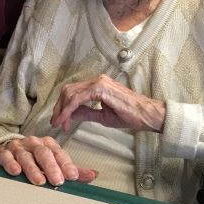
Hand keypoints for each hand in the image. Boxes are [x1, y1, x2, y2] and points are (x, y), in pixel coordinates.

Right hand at [0, 136, 96, 186]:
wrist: (6, 149)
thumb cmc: (33, 157)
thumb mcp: (53, 161)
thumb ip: (71, 168)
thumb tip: (93, 175)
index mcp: (47, 144)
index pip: (58, 153)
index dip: (66, 164)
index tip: (73, 177)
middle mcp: (33, 144)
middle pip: (43, 153)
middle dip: (51, 167)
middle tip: (58, 181)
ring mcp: (18, 148)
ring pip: (25, 156)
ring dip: (32, 168)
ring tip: (39, 181)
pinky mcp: (3, 153)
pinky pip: (6, 157)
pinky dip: (11, 163)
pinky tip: (15, 171)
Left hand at [51, 74, 165, 132]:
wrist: (147, 115)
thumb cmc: (130, 115)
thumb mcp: (103, 115)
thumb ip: (86, 113)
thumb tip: (71, 114)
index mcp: (97, 84)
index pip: (73, 92)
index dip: (63, 106)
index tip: (60, 121)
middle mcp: (96, 80)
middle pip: (68, 90)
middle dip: (59, 107)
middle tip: (56, 123)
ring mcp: (98, 82)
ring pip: (70, 93)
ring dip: (62, 109)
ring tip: (60, 124)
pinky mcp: (100, 89)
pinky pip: (78, 98)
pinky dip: (69, 109)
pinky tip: (66, 119)